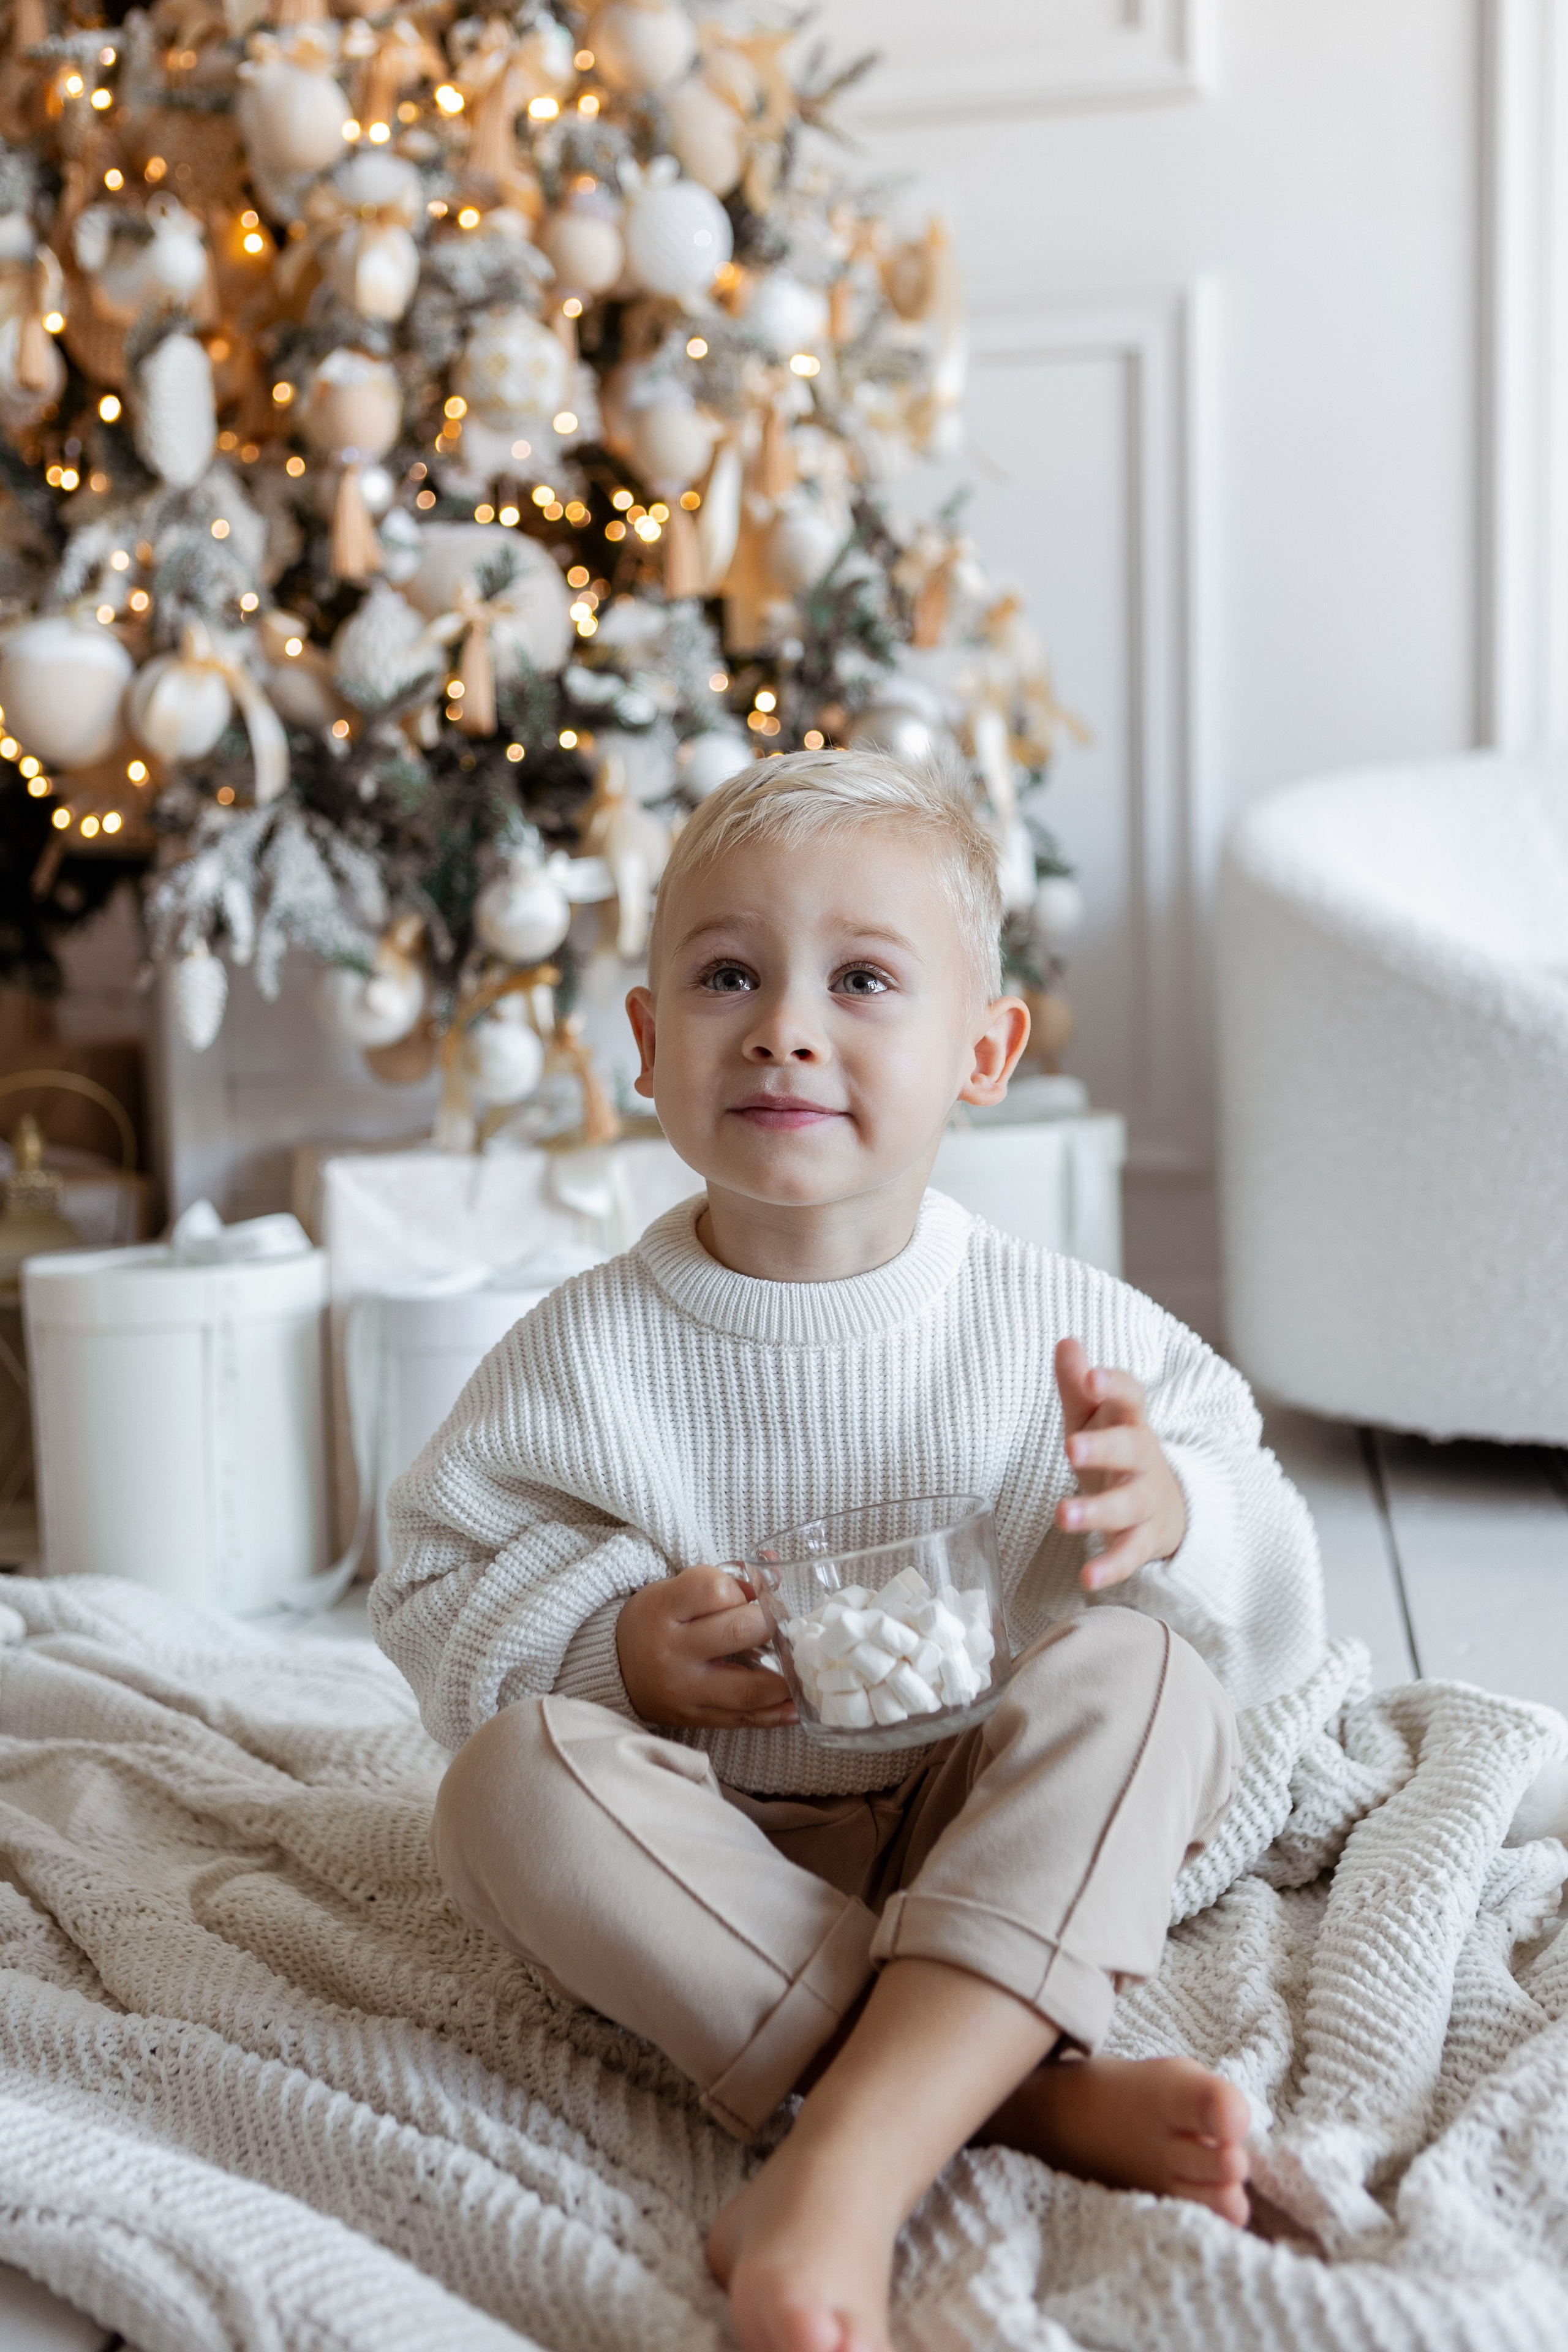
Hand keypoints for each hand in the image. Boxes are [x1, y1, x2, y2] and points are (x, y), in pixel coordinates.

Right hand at [616, 1564, 796, 1729]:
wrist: (617, 1668)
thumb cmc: (656, 1621)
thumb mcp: (676, 1590)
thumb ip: (725, 1580)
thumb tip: (776, 1572)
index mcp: (664, 1608)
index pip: (715, 1588)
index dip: (743, 1588)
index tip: (748, 1594)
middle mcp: (672, 1651)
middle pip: (739, 1632)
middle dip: (771, 1625)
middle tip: (780, 1625)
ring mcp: (685, 1690)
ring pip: (748, 1688)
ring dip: (786, 1679)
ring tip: (802, 1669)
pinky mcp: (695, 1718)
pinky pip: (743, 1720)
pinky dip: (775, 1714)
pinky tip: (796, 1705)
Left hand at [1054, 1337, 1187, 1590]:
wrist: (1167, 1505)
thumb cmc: (1118, 1452)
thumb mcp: (1094, 1416)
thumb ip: (1077, 1384)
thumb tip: (1066, 1342)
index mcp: (1130, 1422)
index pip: (1130, 1396)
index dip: (1114, 1385)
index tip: (1092, 1377)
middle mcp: (1144, 1459)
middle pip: (1131, 1450)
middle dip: (1104, 1448)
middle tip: (1071, 1447)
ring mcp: (1147, 1500)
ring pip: (1128, 1505)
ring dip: (1097, 1511)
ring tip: (1062, 1515)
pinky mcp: (1145, 1539)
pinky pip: (1131, 1554)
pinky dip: (1111, 1567)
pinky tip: (1087, 1578)